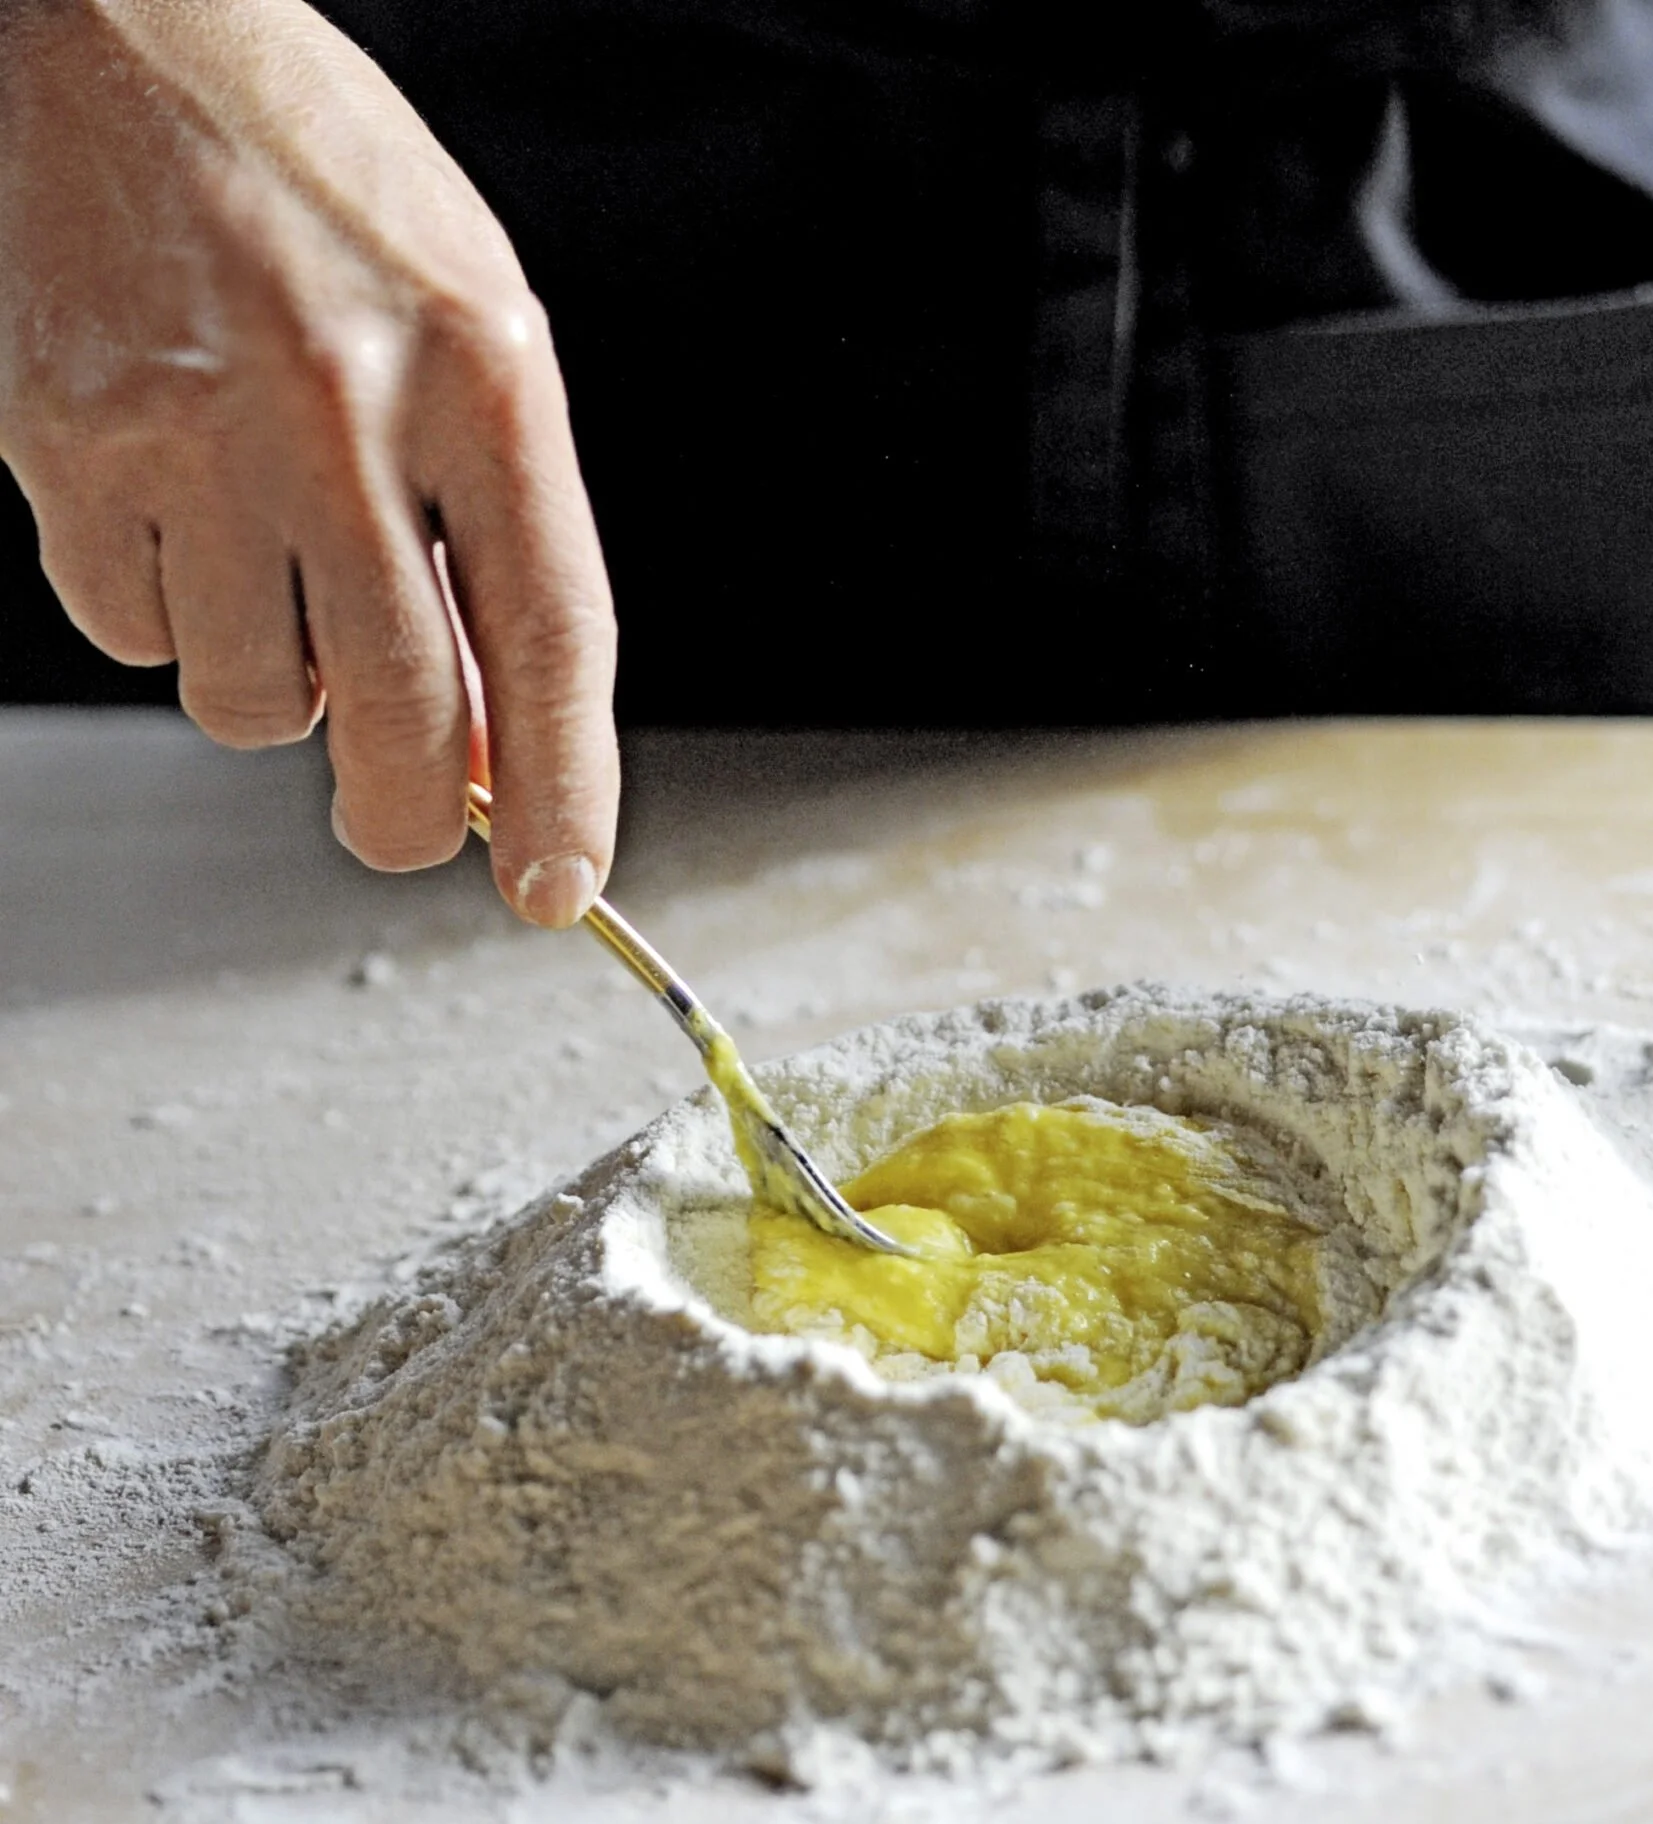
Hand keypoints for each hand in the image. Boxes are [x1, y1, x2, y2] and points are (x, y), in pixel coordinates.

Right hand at [0, 0, 618, 925]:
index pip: (552, 639)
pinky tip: (186, 517)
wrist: (123, 37)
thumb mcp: (474, 338)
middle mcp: (342, 407)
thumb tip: (488, 740)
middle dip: (403, 815)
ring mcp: (193, 431)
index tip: (557, 885)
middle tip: (398, 825)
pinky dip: (172, 623)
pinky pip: (135, 637)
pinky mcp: (64, 447)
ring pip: (251, 703)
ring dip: (277, 691)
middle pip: (399, 715)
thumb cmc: (326, 197)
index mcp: (485, 373)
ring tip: (275, 567)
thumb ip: (495, 537)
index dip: (563, 790)